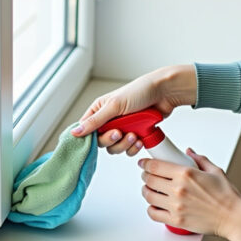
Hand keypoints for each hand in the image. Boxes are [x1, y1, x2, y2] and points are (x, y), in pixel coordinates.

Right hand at [71, 64, 196, 155]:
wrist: (165, 93)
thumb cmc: (140, 91)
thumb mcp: (114, 106)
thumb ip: (95, 121)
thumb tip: (75, 132)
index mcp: (100, 110)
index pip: (87, 129)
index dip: (91, 137)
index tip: (101, 136)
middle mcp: (110, 120)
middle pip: (101, 141)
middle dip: (112, 140)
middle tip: (120, 133)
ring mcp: (123, 128)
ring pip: (115, 147)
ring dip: (125, 145)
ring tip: (134, 135)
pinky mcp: (135, 134)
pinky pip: (129, 149)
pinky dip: (134, 147)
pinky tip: (140, 139)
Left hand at [139, 149, 240, 240]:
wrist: (234, 218)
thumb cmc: (227, 196)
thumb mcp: (215, 171)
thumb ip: (199, 159)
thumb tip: (188, 151)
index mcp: (186, 174)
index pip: (156, 166)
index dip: (145, 163)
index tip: (143, 163)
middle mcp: (178, 190)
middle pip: (150, 180)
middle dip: (145, 176)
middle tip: (147, 175)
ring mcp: (176, 206)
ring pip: (149, 196)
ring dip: (146, 191)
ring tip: (150, 189)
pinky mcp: (176, 220)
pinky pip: (154, 214)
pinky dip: (151, 208)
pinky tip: (155, 205)